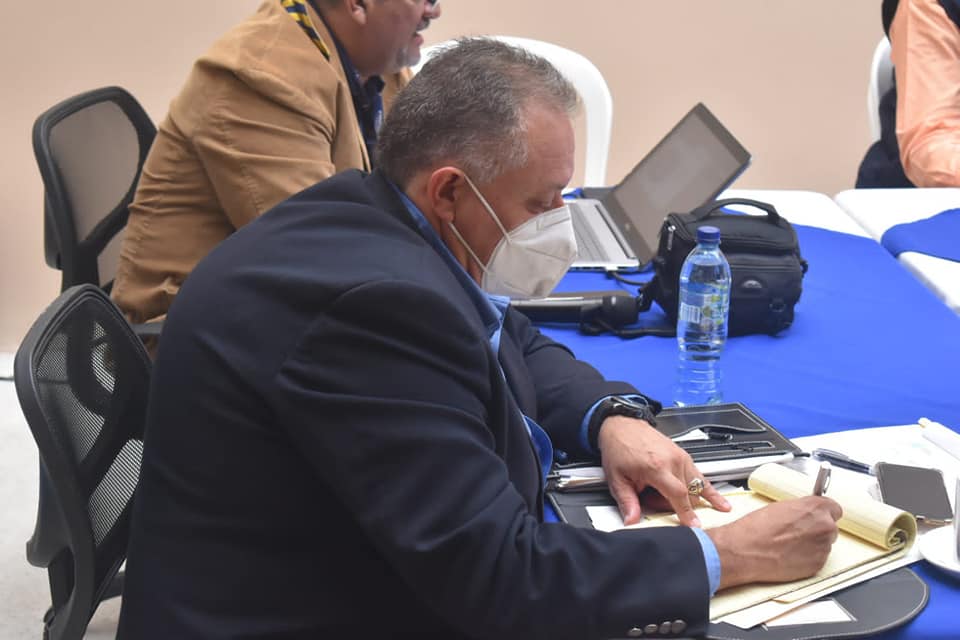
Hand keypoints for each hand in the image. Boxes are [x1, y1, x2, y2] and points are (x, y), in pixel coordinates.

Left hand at [597, 415, 729, 526]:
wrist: (622, 426)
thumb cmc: (620, 448)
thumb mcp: (617, 479)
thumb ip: (627, 502)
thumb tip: (632, 521)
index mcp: (657, 467)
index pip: (678, 494)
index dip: (686, 512)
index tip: (694, 526)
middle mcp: (673, 461)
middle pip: (688, 494)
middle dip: (679, 507)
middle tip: (658, 504)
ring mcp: (681, 457)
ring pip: (698, 486)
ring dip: (698, 500)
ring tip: (712, 511)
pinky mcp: (684, 456)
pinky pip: (700, 476)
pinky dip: (710, 490)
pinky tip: (721, 502)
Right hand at [707, 496, 842, 589]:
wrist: (746, 551)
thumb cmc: (756, 528)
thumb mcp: (780, 507)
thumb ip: (801, 509)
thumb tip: (806, 514)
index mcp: (815, 508)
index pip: (834, 508)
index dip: (823, 513)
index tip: (816, 516)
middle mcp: (824, 526)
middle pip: (830, 527)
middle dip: (817, 529)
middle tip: (797, 532)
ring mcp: (823, 547)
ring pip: (824, 544)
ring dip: (812, 544)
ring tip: (790, 545)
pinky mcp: (818, 565)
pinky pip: (818, 559)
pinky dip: (807, 558)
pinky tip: (790, 554)